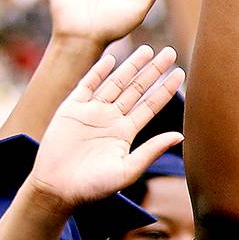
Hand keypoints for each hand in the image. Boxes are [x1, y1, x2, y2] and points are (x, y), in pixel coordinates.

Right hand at [30, 45, 184, 210]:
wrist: (58, 189)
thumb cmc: (94, 187)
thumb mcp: (128, 169)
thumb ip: (151, 150)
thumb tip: (180, 136)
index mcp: (126, 133)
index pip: (150, 106)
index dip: (165, 89)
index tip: (180, 72)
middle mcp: (111, 119)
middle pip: (136, 89)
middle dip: (153, 71)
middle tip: (170, 52)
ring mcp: (91, 112)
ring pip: (115, 83)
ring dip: (131, 66)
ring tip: (147, 50)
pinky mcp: (71, 110)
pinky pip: (86, 85)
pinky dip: (98, 72)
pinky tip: (112, 59)